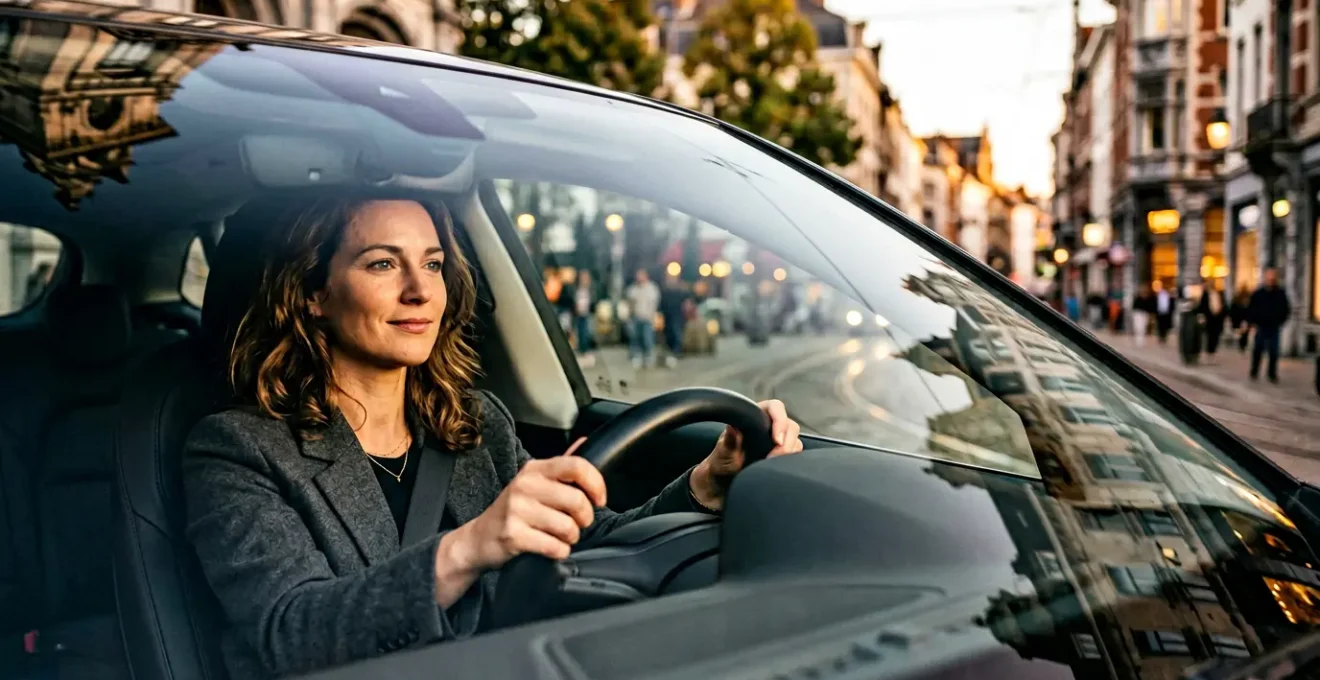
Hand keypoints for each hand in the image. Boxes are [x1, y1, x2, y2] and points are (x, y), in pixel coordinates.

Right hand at [439, 444, 602, 582]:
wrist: (478, 538)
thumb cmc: (514, 510)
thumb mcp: (533, 482)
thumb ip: (561, 466)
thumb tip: (585, 441)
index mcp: (534, 469)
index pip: (577, 466)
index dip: (597, 484)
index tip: (600, 500)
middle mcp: (525, 485)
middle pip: (577, 500)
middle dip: (585, 519)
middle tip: (578, 524)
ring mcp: (517, 510)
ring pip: (568, 527)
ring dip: (571, 538)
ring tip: (561, 537)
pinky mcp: (513, 535)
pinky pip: (554, 547)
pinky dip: (559, 552)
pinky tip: (551, 548)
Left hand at [690, 399, 802, 510]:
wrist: (724, 481)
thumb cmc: (722, 461)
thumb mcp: (723, 452)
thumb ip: (729, 441)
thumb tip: (733, 428)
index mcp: (754, 415)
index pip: (775, 407)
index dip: (780, 420)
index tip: (777, 440)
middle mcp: (769, 425)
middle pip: (790, 425)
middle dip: (787, 442)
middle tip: (773, 457)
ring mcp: (777, 439)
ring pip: (795, 440)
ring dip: (788, 452)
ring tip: (771, 464)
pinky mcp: (782, 453)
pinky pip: (795, 453)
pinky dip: (790, 460)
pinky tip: (777, 467)